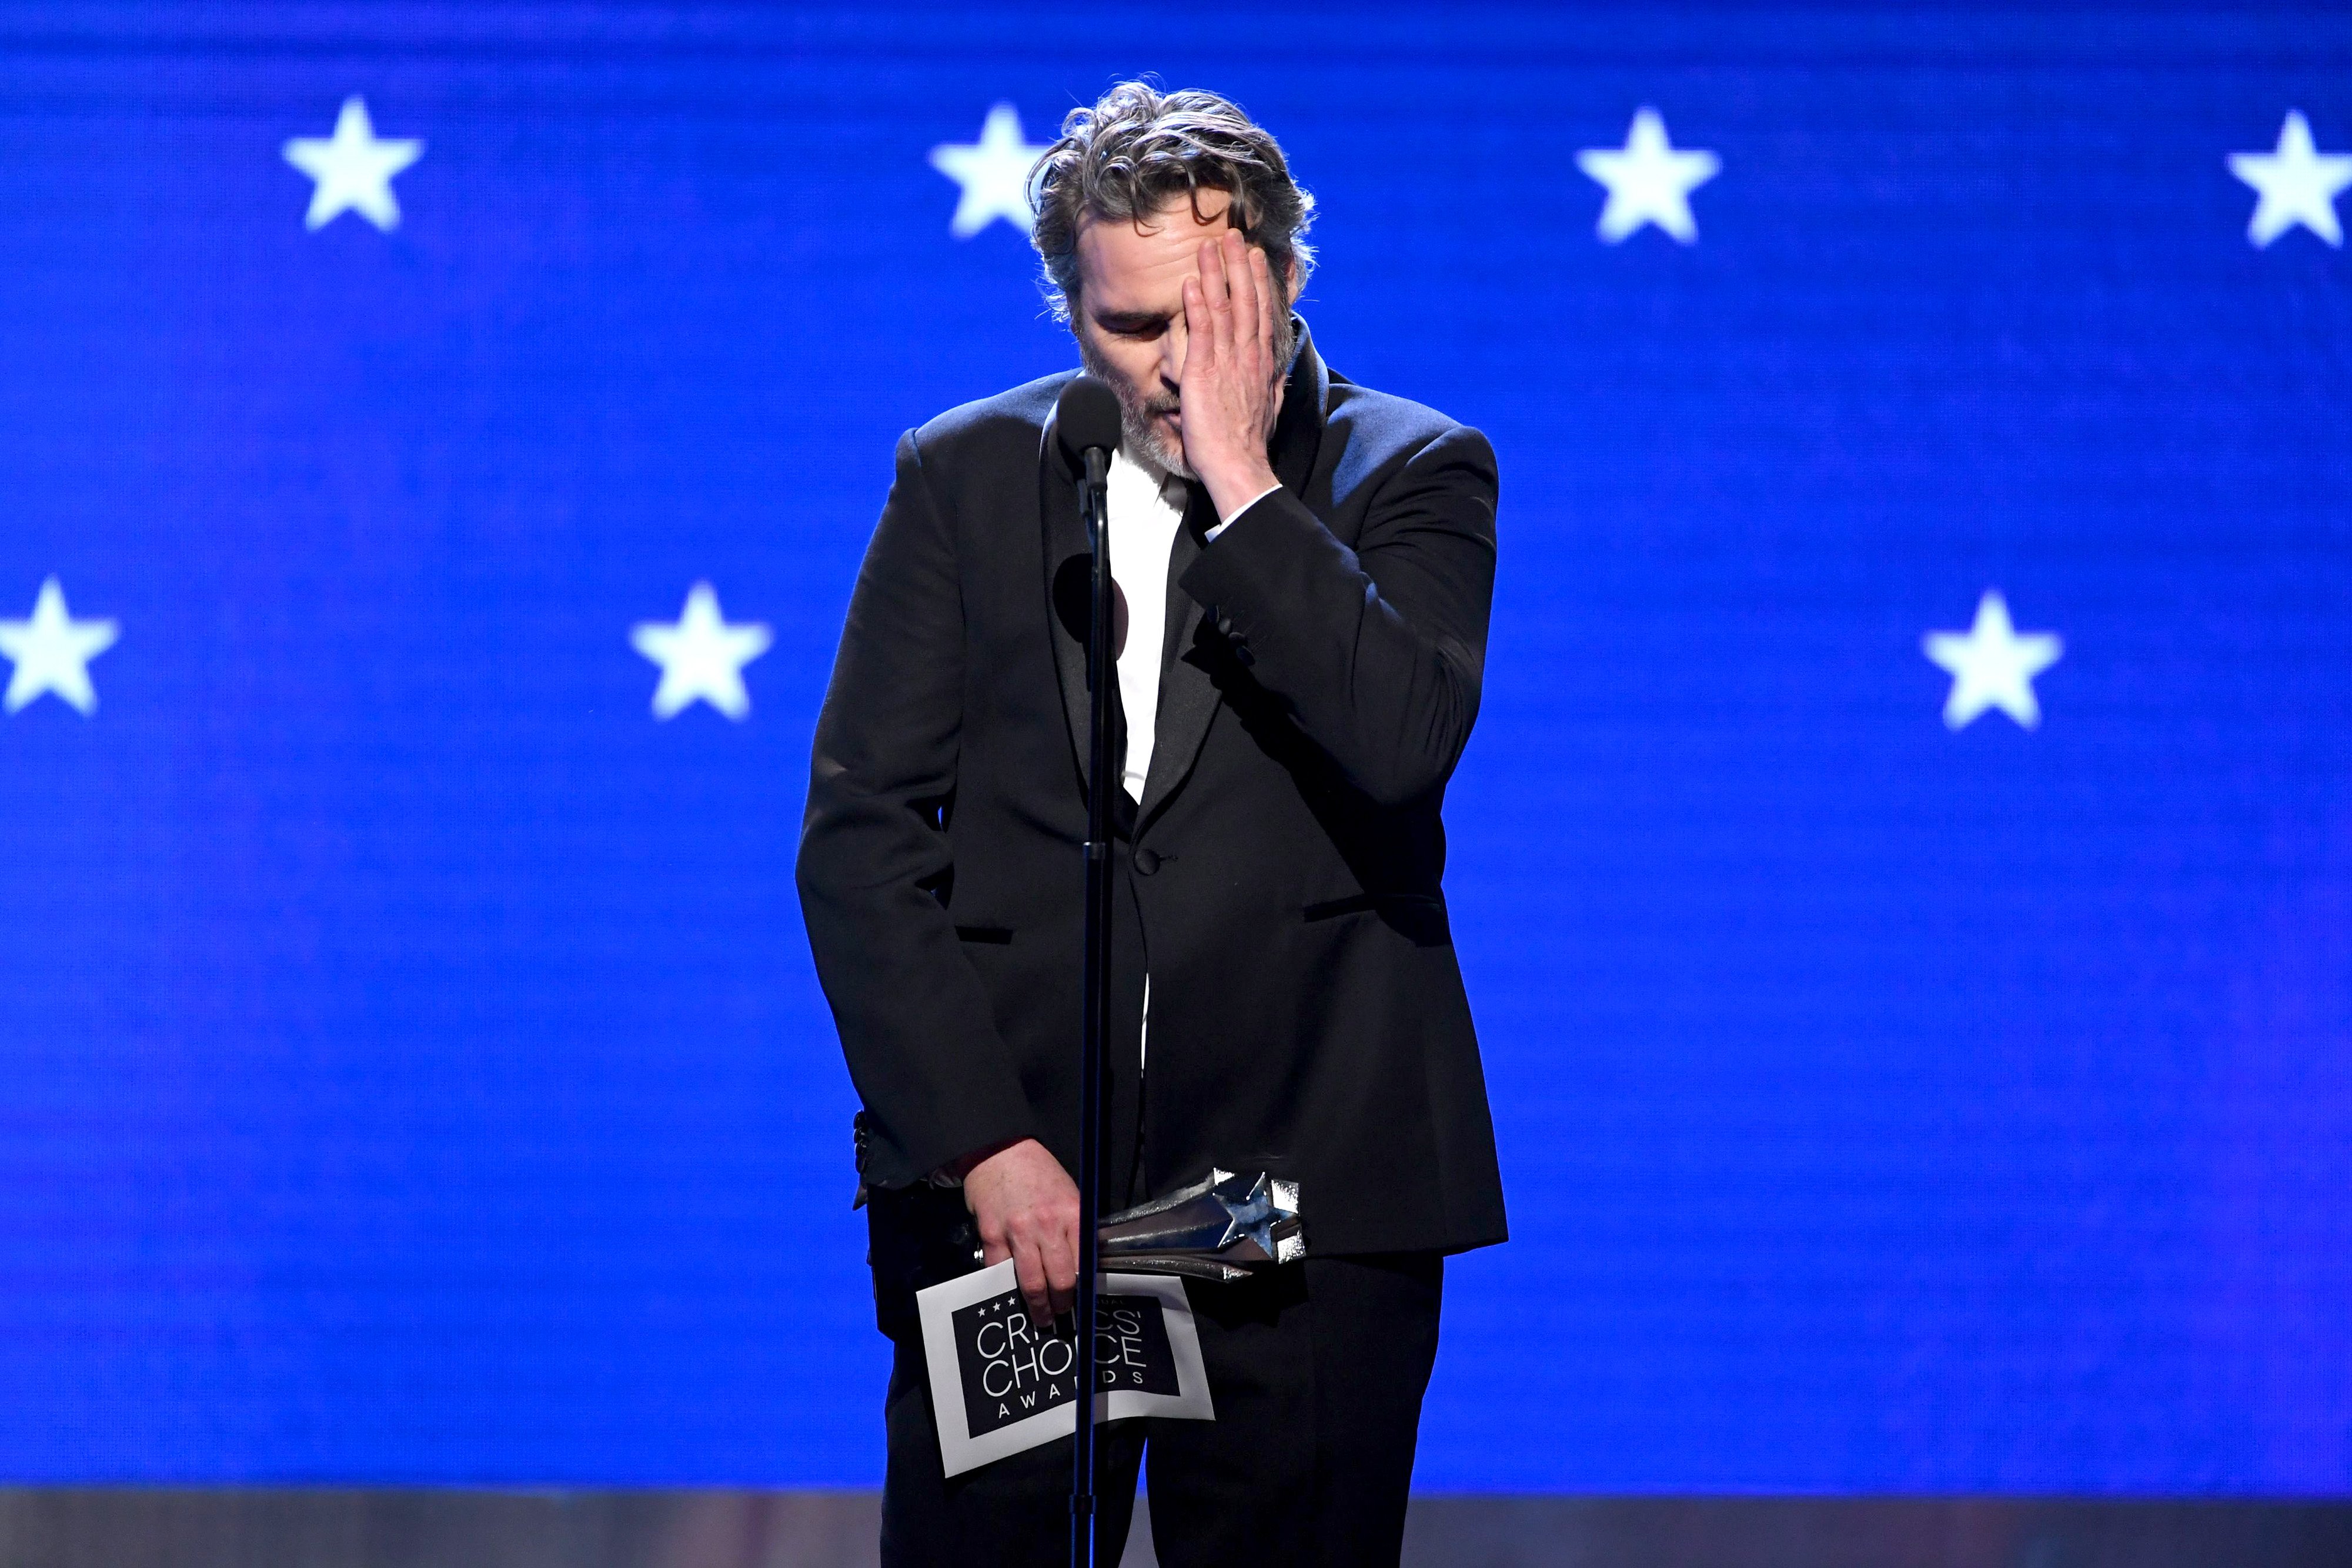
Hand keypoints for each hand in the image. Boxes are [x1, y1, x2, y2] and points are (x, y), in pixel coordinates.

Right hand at [961, 1137, 1080, 1326]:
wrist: (1000, 1150)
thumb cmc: (1037, 1173)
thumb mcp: (1068, 1194)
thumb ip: (1074, 1228)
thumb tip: (1081, 1263)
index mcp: (1072, 1214)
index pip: (1084, 1263)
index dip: (1084, 1288)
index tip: (1083, 1300)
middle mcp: (1048, 1225)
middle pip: (1061, 1280)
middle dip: (1063, 1303)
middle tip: (1062, 1312)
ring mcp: (1018, 1232)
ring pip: (1032, 1283)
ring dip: (1039, 1306)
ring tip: (1042, 1316)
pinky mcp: (992, 1235)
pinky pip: (1001, 1272)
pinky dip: (1007, 1286)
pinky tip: (1012, 1294)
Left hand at [1179, 229, 1285, 522]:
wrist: (1239, 467)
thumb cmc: (1248, 444)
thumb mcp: (1268, 408)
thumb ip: (1271, 384)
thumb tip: (1276, 373)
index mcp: (1262, 365)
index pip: (1261, 314)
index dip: (1258, 283)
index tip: (1255, 257)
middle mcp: (1248, 358)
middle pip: (1246, 302)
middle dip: (1240, 266)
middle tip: (1234, 235)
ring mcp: (1227, 363)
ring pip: (1224, 309)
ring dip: (1217, 275)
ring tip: (1210, 246)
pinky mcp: (1205, 374)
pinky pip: (1201, 333)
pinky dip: (1197, 306)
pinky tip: (1192, 283)